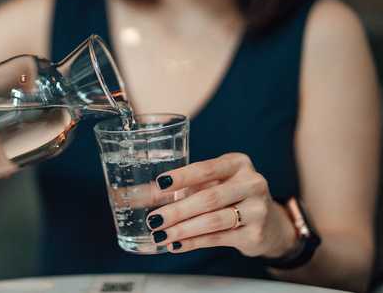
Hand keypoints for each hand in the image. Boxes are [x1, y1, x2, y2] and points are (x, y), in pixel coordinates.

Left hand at [146, 153, 297, 257]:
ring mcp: (257, 209)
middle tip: (153, 219)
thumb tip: (139, 193)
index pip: (206, 169)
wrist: (269, 223)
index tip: (159, 184)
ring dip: (182, 229)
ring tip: (160, 235)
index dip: (181, 177)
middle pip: (208, 198)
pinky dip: (193, 242)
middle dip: (177, 210)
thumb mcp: (210, 184)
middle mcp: (252, 183)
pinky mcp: (255, 233)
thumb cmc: (230, 196)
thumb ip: (180, 188)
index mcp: (237, 164)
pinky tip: (176, 244)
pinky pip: (218, 238)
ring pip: (213, 220)